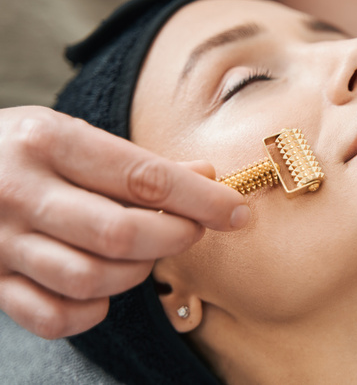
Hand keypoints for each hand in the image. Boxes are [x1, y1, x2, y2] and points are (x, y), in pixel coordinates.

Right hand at [0, 106, 249, 338]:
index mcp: (48, 141)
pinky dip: (93, 310)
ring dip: (137, 272)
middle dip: (176, 237)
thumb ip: (136, 161)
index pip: (143, 177)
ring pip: (91, 278)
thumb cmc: (18, 150)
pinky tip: (105, 288)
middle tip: (194, 228)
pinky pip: (54, 316)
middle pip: (121, 233)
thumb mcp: (71, 135)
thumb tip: (206, 176)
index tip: (237, 211)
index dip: (201, 199)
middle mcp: (21, 192)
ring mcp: (0, 242)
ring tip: (146, 251)